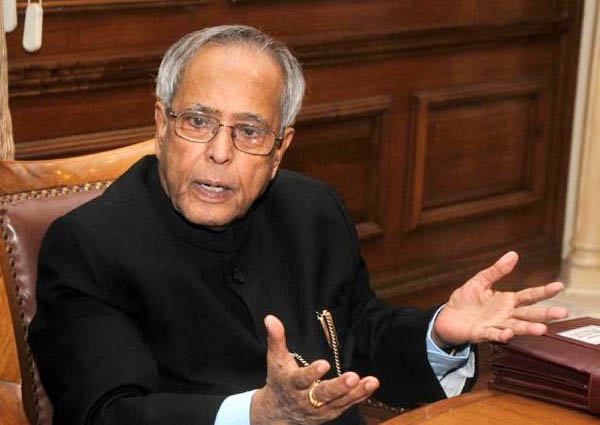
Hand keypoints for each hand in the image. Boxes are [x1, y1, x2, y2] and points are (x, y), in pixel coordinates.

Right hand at [250, 315, 378, 424]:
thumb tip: (270, 318)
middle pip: (323, 394)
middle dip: (338, 386)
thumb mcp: (275, 359)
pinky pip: (346, 405)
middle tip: (352, 377)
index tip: (324, 363)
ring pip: (339, 401)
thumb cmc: (279, 380)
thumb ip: (276, 338)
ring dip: (356, 392)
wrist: (278, 412)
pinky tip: (370, 386)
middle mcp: (305, 399)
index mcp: (291, 384)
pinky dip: (359, 397)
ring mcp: (319, 409)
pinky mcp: (330, 413)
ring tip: (371, 382)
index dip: (312, 373)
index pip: (301, 379)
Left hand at [432, 251, 568, 346]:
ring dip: (528, 328)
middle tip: (563, 312)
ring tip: (542, 329)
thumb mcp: (480, 281)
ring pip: (516, 327)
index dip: (544, 291)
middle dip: (545, 313)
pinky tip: (509, 333)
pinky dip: (501, 335)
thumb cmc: (466, 300)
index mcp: (507, 300)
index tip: (560, 286)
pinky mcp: (481, 333)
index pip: (529, 295)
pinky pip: (493, 334)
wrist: (447, 317)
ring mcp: (495, 325)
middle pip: (528, 313)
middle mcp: (505, 314)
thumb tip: (513, 254)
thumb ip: (497, 270)